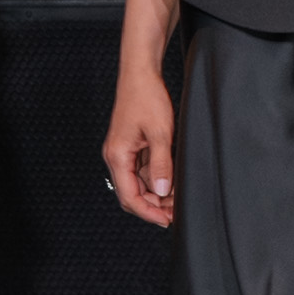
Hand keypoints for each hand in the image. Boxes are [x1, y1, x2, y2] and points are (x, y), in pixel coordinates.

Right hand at [104, 72, 174, 227]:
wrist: (140, 74)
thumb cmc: (146, 98)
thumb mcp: (160, 133)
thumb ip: (161, 164)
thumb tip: (162, 190)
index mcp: (117, 156)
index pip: (129, 197)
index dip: (148, 212)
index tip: (166, 220)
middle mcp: (116, 157)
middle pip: (131, 194)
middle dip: (153, 206)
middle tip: (175, 211)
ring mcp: (124, 152)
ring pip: (138, 184)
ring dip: (155, 193)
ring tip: (177, 198)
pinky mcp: (132, 146)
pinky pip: (141, 171)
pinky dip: (156, 179)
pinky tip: (171, 181)